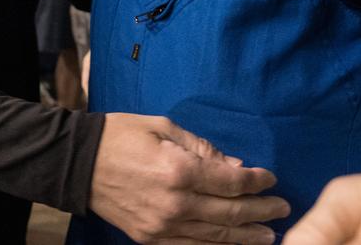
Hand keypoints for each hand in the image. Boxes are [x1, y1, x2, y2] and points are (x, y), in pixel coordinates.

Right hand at [88, 113, 288, 244]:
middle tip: (281, 208)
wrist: (78, 164)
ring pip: (216, 236)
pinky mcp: (151, 238)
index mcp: (179, 170)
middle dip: (261, 211)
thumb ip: (202, 148)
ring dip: (246, 236)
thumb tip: (235, 167)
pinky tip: (232, 243)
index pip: (232, 182)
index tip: (270, 178)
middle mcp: (175, 203)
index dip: (257, 181)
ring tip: (269, 235)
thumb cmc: (121, 136)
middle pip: (230, 213)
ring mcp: (163, 226)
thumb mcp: (163, 127)